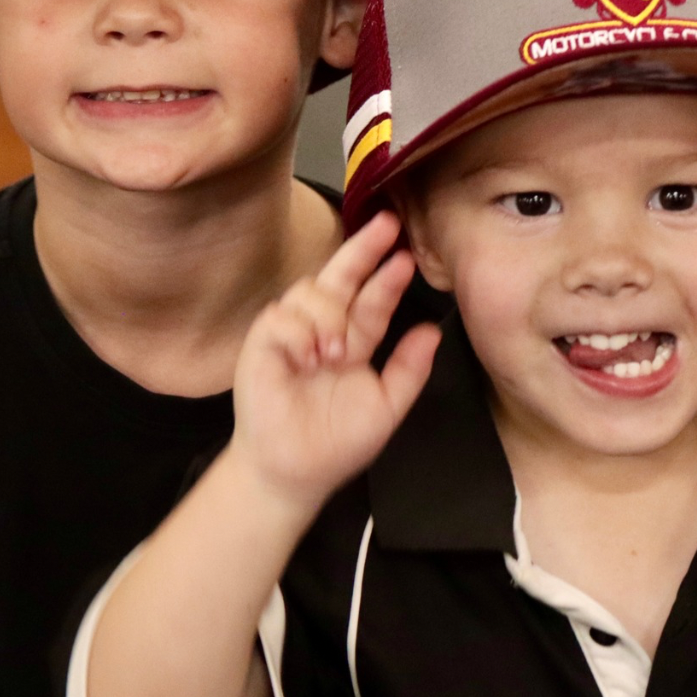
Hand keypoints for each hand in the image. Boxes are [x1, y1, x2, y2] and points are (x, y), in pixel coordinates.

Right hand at [224, 211, 440, 513]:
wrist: (294, 472)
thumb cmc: (337, 442)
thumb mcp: (386, 406)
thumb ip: (409, 369)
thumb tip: (433, 330)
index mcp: (354, 340)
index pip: (373, 299)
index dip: (388, 277)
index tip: (407, 255)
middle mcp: (323, 328)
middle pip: (341, 276)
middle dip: (362, 249)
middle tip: (385, 225)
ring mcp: (291, 333)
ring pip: (311, 291)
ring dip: (330, 315)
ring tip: (338, 353)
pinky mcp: (263, 343)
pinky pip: (282, 316)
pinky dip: (301, 332)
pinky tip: (311, 357)